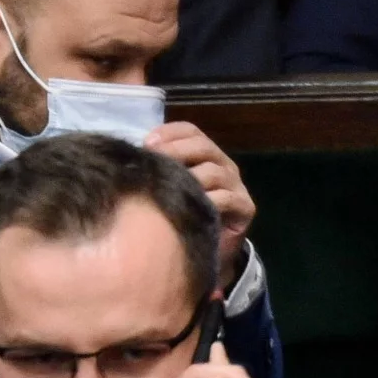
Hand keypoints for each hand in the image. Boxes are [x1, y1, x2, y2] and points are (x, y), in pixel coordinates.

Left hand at [146, 121, 254, 275]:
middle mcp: (223, 164)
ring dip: (190, 177)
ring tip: (169, 187)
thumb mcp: (168, 186)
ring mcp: (236, 185)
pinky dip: (208, 200)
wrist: (207, 247)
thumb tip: (132, 156)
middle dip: (176, 150)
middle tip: (155, 161)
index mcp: (204, 153)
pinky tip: (190, 206)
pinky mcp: (245, 207)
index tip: (146, 143)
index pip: (189, 130)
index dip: (168, 132)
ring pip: (213, 171)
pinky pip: (227, 197)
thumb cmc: (182, 212)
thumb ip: (156, 168)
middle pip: (203, 145)